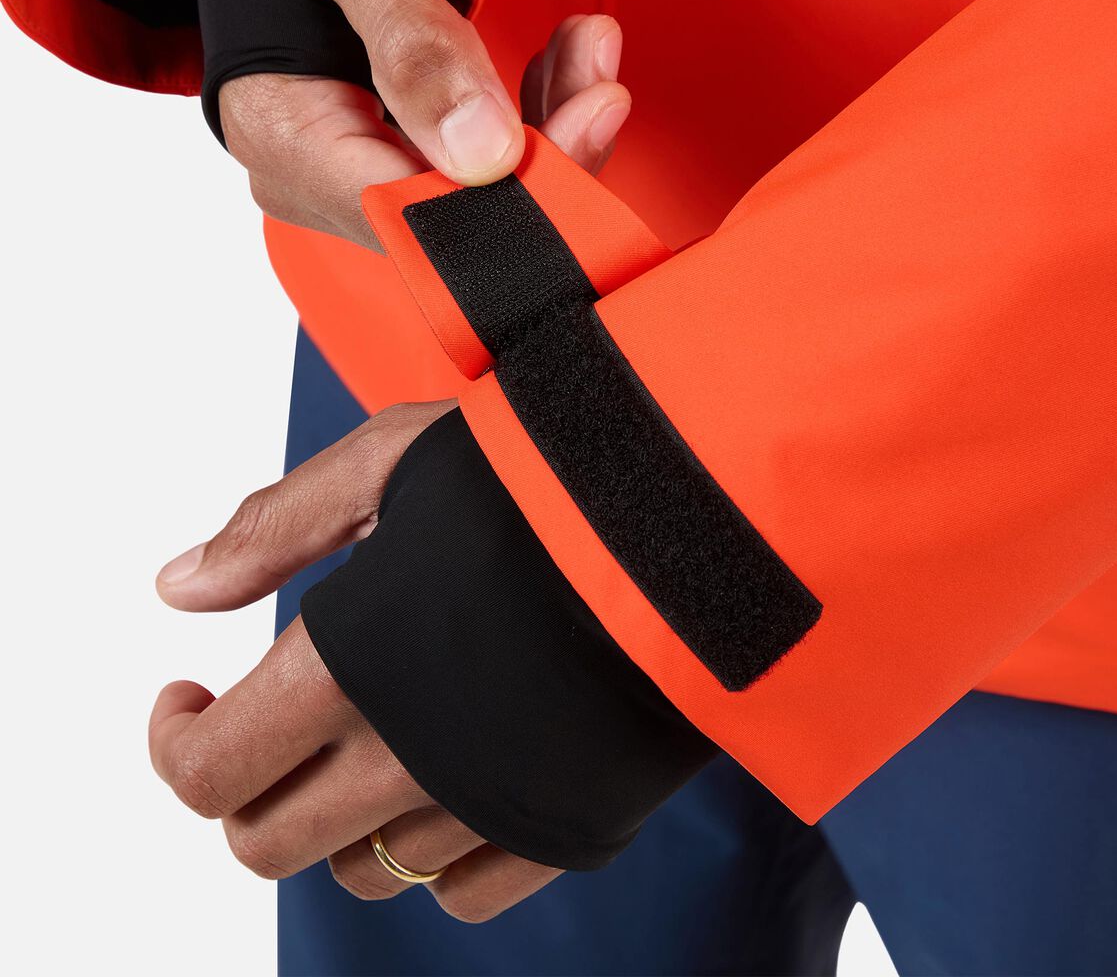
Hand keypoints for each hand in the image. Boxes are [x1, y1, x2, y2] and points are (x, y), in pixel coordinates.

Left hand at [153, 23, 627, 916]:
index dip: (173, 739)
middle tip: (275, 717)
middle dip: (246, 791)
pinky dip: (439, 852)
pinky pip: (469, 895)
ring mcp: (494, 808)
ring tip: (380, 724)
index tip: (192, 690)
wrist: (706, 511)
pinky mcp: (571, 826)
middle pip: (269, 847)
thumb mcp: (394, 457)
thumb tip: (175, 592)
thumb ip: (276, 526)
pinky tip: (455, 770)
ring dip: (343, 814)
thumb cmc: (547, 468)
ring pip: (368, 876)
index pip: (207, 771)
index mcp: (352, 668)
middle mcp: (413, 762)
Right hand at [218, 0, 627, 249]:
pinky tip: (563, 64)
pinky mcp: (391, 152)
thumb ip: (417, 42)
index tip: (585, 119)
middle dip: (545, 155)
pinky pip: (472, 166)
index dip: (509, 192)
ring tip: (591, 50)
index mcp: (280, 135)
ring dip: (551, 129)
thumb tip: (484, 154)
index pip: (411, 212)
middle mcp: (310, 174)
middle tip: (604, 86)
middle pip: (451, 215)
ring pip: (475, 195)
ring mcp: (352, 167)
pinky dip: (529, 120)